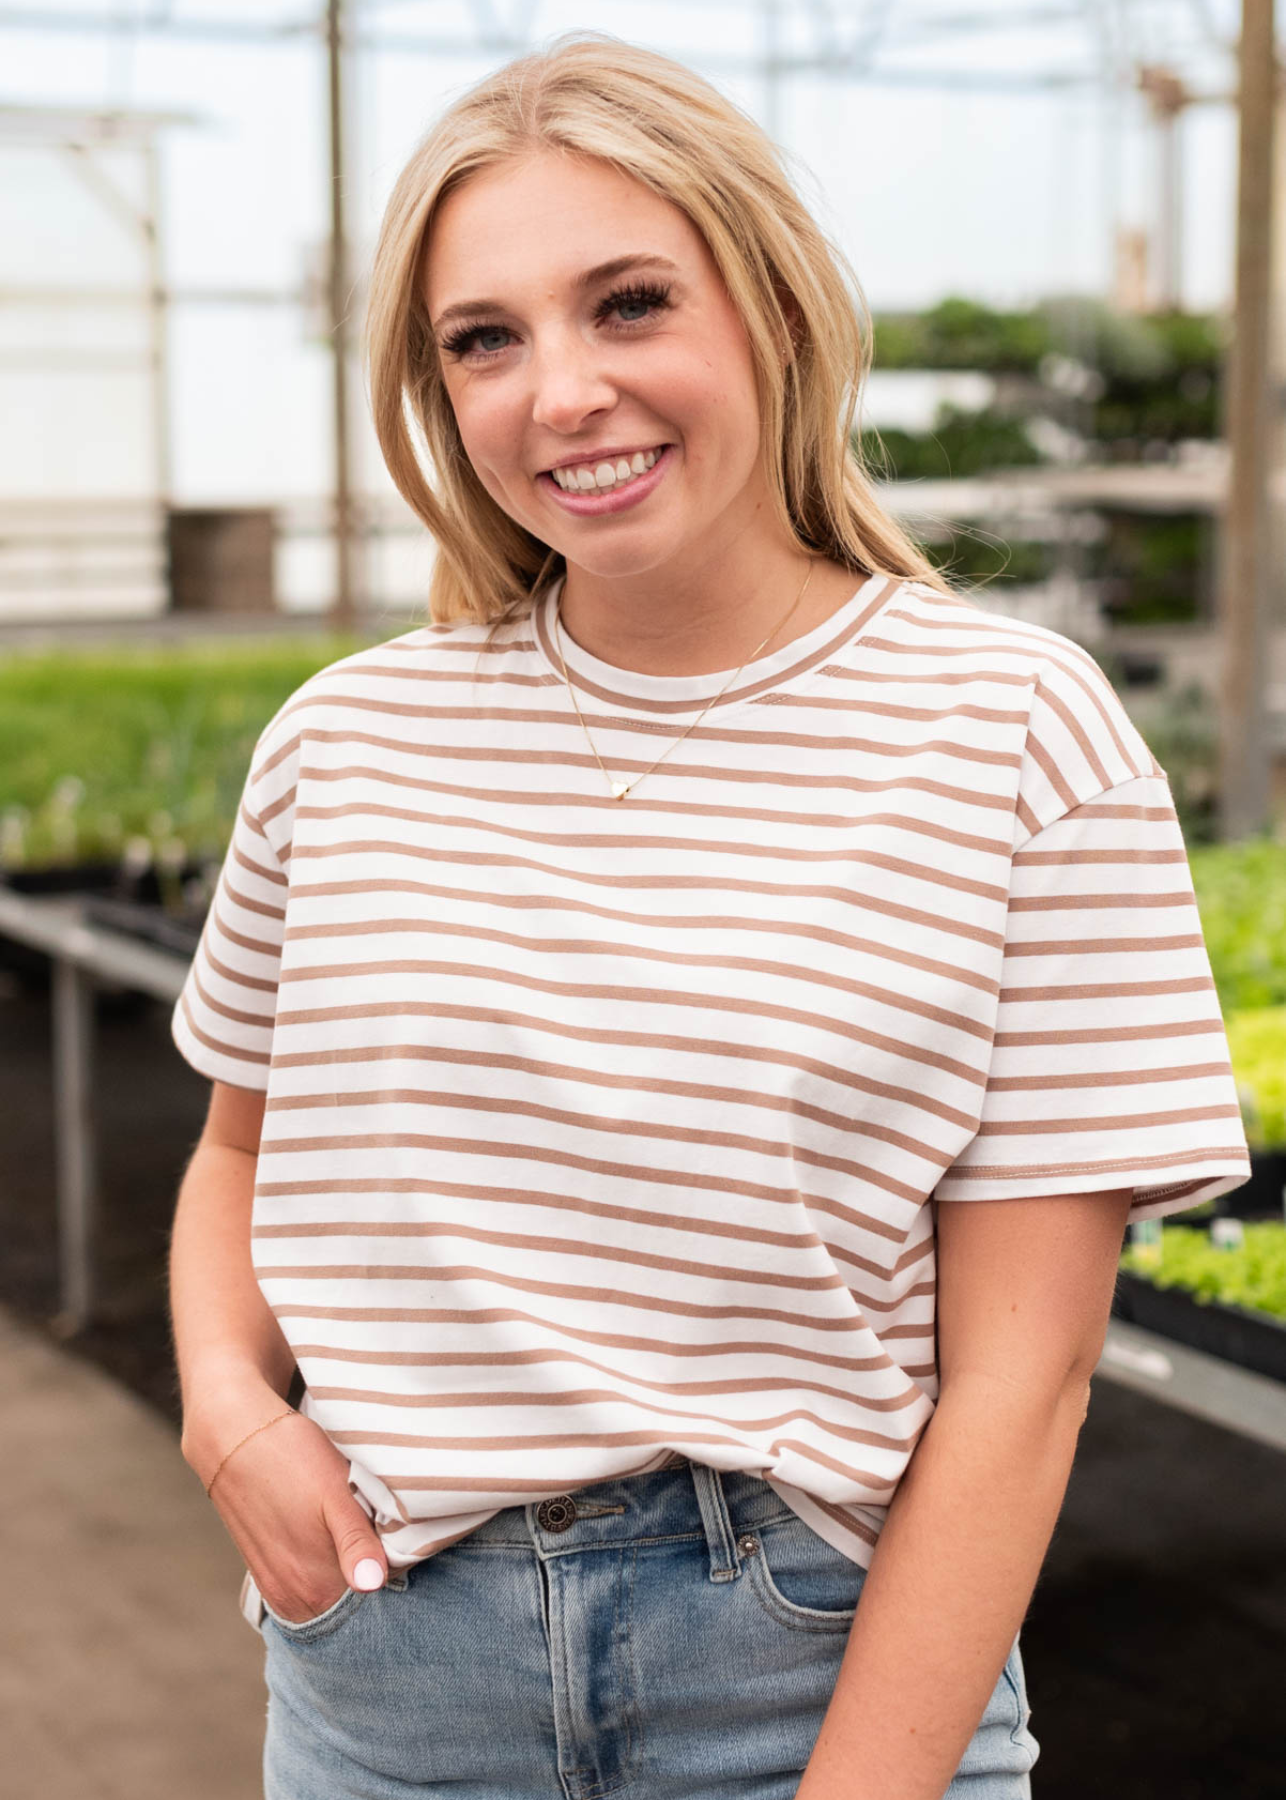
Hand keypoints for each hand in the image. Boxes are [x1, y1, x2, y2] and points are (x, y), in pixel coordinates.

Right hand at [182, 1380, 387, 1623]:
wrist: (235, 1438)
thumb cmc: (292, 1458)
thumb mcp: (335, 1493)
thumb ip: (355, 1542)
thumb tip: (371, 1585)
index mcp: (318, 1589)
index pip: (380, 1595)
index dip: (393, 1564)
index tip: (393, 1533)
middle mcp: (295, 1602)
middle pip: (354, 1598)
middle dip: (371, 1567)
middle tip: (371, 1522)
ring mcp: (278, 1591)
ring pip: (332, 1590)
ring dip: (345, 1565)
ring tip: (347, 1523)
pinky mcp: (266, 1576)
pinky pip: (309, 1582)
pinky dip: (323, 1564)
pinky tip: (325, 1532)